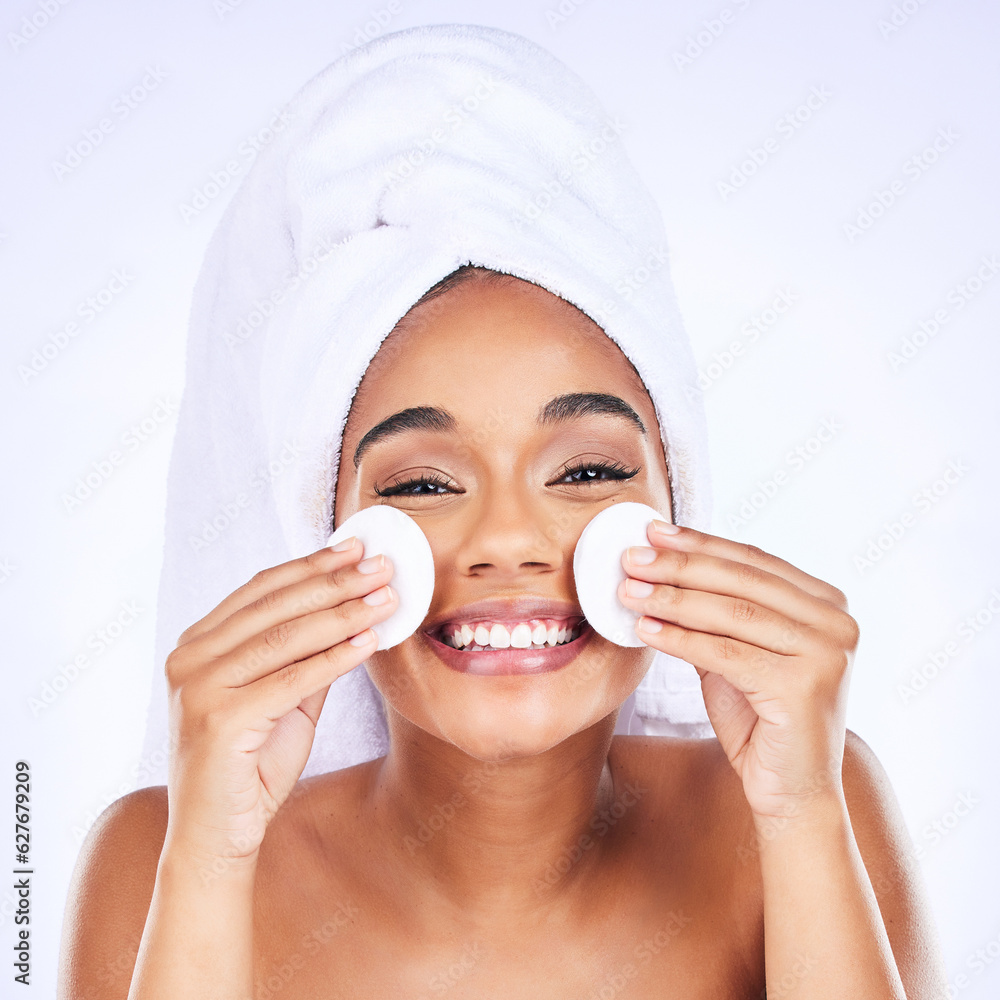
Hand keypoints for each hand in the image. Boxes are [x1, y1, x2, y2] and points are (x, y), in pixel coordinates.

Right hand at [162, 538, 397, 870]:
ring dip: (344, 614)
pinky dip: (336, 658)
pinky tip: (369, 642)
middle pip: (276, 605)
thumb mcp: (284, 700)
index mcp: (197, 644)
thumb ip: (307, 656)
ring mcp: (198, 687)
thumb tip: (356, 610)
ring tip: (386, 598)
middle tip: (382, 566)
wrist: (216, 838)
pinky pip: (292, 679)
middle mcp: (189, 658)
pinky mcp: (218, 719)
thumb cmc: (250, 767)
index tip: (356, 549)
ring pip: (286, 637)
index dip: (312, 565)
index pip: (262, 589)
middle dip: (336, 582)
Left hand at [617, 522, 858, 820]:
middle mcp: (837, 622)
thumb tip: (656, 568)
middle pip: (741, 580)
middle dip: (679, 565)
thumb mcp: (734, 655)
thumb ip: (711, 614)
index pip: (753, 561)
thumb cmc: (761, 721)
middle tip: (632, 557)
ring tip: (629, 591)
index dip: (700, 543)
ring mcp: (827, 653)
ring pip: (732, 613)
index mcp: (826, 604)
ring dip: (672, 599)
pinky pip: (726, 652)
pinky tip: (646, 630)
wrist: (791, 793)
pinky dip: (680, 639)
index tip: (653, 531)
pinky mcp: (806, 685)